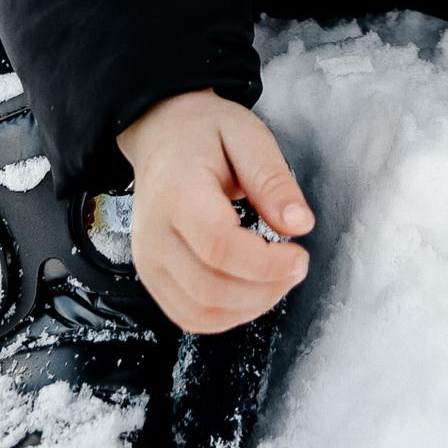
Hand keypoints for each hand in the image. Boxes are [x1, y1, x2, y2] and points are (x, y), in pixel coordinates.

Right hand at [116, 90, 313, 334]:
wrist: (161, 132)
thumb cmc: (204, 131)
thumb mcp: (247, 135)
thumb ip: (273, 180)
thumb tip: (300, 225)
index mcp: (176, 192)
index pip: (218, 247)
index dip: (266, 264)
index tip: (300, 256)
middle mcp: (153, 234)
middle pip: (210, 289)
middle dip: (265, 290)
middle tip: (295, 267)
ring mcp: (147, 261)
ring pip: (200, 313)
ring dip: (249, 308)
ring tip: (277, 278)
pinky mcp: (151, 277)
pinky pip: (188, 316)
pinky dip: (227, 316)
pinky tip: (251, 291)